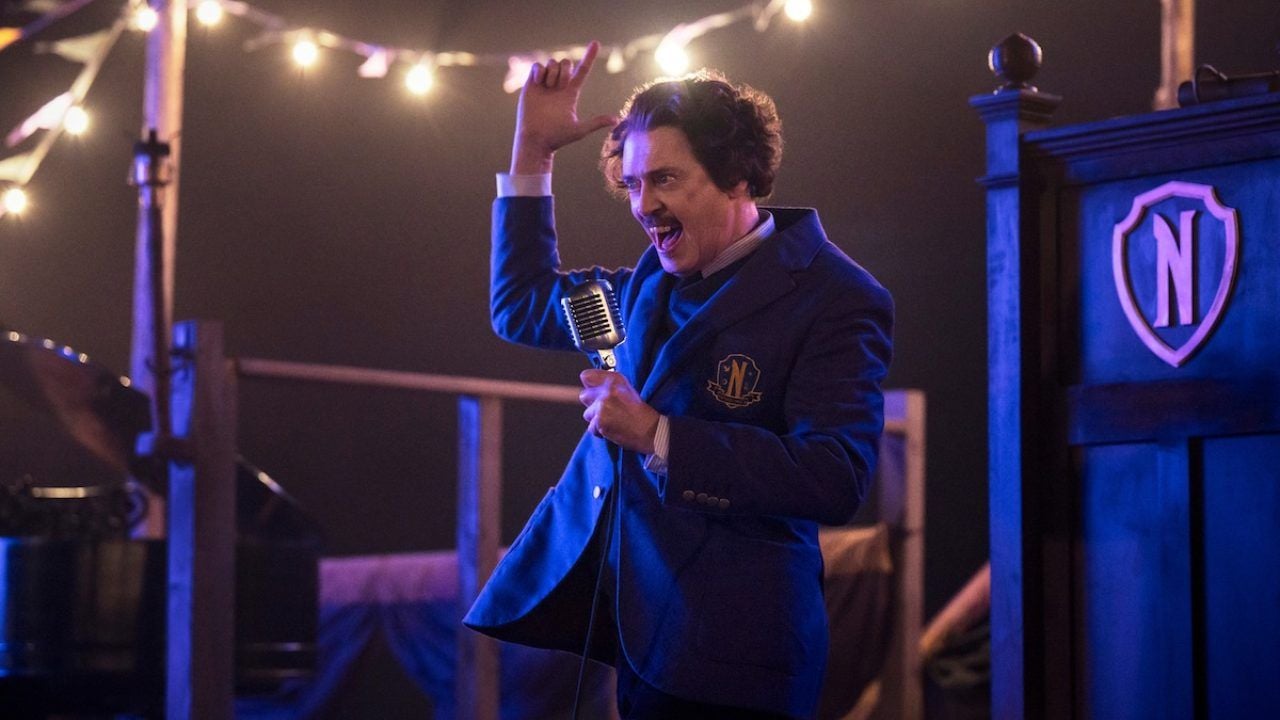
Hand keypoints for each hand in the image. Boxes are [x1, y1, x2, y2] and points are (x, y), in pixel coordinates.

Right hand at [510, 41, 616, 174]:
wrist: (535, 139)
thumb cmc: (557, 138)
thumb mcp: (579, 130)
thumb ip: (596, 123)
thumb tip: (616, 120)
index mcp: (571, 93)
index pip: (583, 70)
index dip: (589, 57)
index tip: (595, 43)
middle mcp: (559, 86)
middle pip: (566, 63)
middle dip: (564, 70)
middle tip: (559, 86)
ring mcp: (545, 84)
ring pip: (552, 63)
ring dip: (552, 73)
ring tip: (547, 87)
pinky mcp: (531, 84)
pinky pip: (537, 66)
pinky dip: (539, 71)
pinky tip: (538, 82)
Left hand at [579, 369, 659, 453]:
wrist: (649, 430)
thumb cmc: (640, 413)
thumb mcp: (627, 390)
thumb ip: (608, 386)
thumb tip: (589, 386)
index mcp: (614, 380)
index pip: (586, 376)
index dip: (589, 386)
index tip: (592, 391)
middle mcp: (607, 390)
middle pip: (584, 395)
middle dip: (592, 404)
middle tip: (605, 410)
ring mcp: (602, 405)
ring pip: (587, 414)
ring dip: (597, 419)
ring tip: (612, 420)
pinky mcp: (600, 420)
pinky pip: (591, 427)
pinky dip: (600, 431)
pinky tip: (612, 428)